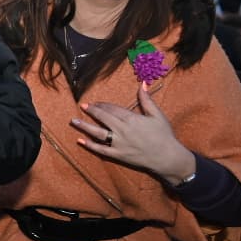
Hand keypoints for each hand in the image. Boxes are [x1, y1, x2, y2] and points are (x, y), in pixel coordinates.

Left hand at [72, 83, 196, 184]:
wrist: (168, 157)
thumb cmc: (164, 135)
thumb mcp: (157, 115)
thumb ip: (146, 100)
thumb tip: (142, 83)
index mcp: (131, 119)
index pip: (112, 109)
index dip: (102, 105)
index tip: (95, 102)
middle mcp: (122, 130)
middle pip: (103, 118)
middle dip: (92, 111)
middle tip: (82, 106)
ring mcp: (118, 143)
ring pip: (98, 133)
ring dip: (84, 126)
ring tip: (73, 121)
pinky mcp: (118, 155)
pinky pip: (101, 150)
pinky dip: (90, 145)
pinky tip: (80, 140)